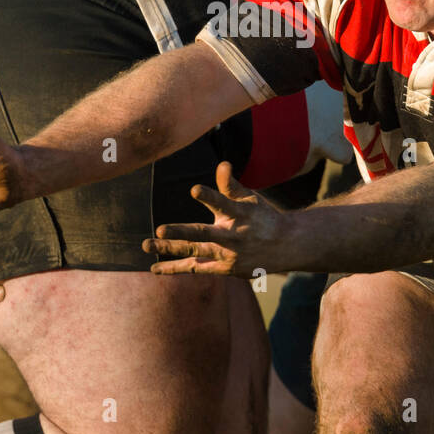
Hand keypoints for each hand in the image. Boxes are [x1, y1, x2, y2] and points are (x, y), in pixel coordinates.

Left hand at [143, 162, 291, 276]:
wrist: (287, 247)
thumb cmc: (261, 217)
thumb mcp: (249, 198)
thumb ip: (230, 185)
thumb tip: (222, 164)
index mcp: (241, 214)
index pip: (224, 203)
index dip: (209, 196)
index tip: (194, 189)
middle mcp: (234, 236)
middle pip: (204, 235)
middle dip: (181, 233)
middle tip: (158, 230)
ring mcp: (229, 255)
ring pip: (196, 253)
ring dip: (170, 251)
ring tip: (147, 244)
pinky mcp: (226, 269)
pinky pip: (197, 268)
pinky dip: (176, 268)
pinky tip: (155, 267)